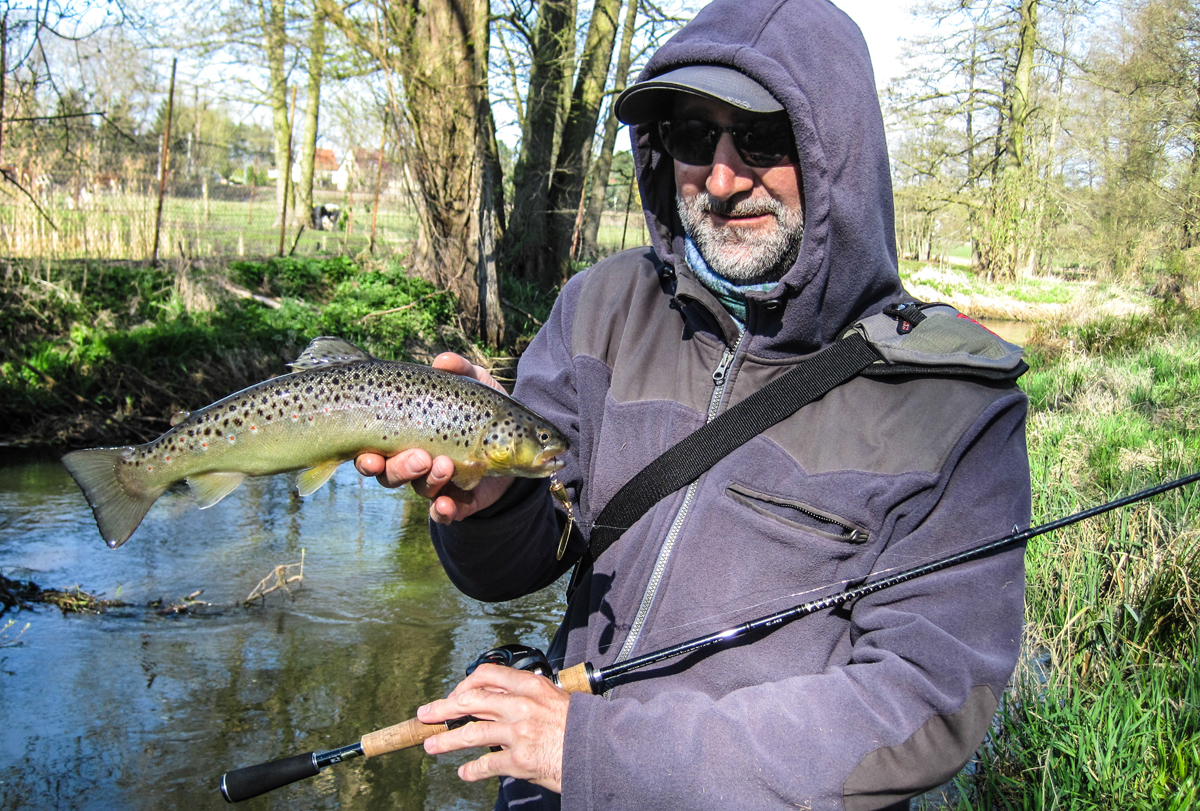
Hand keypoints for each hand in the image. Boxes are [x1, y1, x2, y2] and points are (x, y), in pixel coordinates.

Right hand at [354, 353, 514, 523]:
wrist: (521, 441)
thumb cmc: (486, 409)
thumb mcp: (476, 385)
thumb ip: (461, 370)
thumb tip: (442, 361)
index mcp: (408, 438)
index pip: (375, 452)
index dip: (366, 459)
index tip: (367, 455)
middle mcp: (416, 464)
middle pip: (392, 475)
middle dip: (400, 468)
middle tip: (420, 457)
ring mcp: (438, 484)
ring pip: (421, 489)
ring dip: (429, 481)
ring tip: (445, 466)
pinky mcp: (461, 500)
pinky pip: (446, 512)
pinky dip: (444, 511)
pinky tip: (446, 505)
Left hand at [417, 664, 568, 793]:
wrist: (600, 750)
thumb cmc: (580, 725)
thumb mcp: (556, 698)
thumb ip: (529, 696)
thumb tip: (502, 699)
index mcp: (531, 686)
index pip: (487, 674)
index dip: (465, 684)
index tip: (455, 694)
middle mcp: (521, 706)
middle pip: (470, 702)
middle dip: (443, 708)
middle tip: (426, 714)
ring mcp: (518, 733)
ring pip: (471, 733)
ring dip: (447, 741)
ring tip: (432, 746)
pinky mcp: (519, 760)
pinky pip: (486, 765)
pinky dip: (472, 770)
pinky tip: (464, 772)